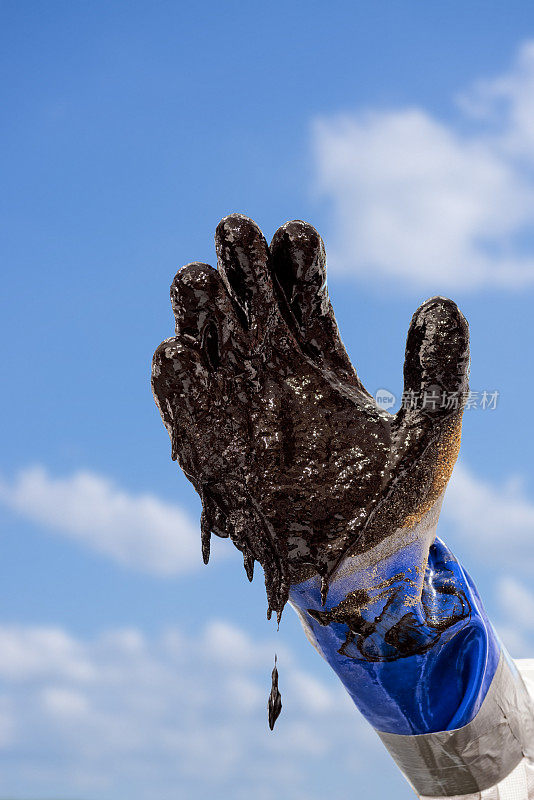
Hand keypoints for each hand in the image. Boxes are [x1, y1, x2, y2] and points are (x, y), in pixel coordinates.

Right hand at [151, 214, 468, 620]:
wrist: (355, 572)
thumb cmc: (396, 505)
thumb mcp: (429, 434)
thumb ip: (439, 372)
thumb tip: (440, 301)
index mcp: (321, 358)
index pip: (299, 286)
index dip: (294, 255)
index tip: (295, 236)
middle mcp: (272, 370)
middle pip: (243, 296)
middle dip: (236, 261)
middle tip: (236, 234)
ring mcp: (234, 402)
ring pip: (201, 332)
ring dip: (196, 304)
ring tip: (201, 281)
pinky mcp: (205, 440)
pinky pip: (178, 393)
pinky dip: (175, 370)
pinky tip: (183, 352)